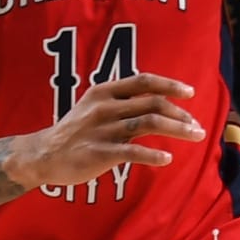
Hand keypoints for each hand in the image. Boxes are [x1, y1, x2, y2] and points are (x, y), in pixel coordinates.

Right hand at [7, 73, 204, 188]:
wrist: (43, 155)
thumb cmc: (74, 131)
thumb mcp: (93, 106)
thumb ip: (120, 100)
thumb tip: (155, 99)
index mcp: (104, 92)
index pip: (143, 81)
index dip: (169, 84)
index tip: (189, 92)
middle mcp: (105, 107)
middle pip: (153, 103)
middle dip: (181, 113)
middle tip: (197, 126)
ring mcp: (102, 130)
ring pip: (149, 123)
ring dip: (178, 129)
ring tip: (196, 136)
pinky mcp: (100, 153)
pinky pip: (132, 152)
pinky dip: (153, 155)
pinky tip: (167, 158)